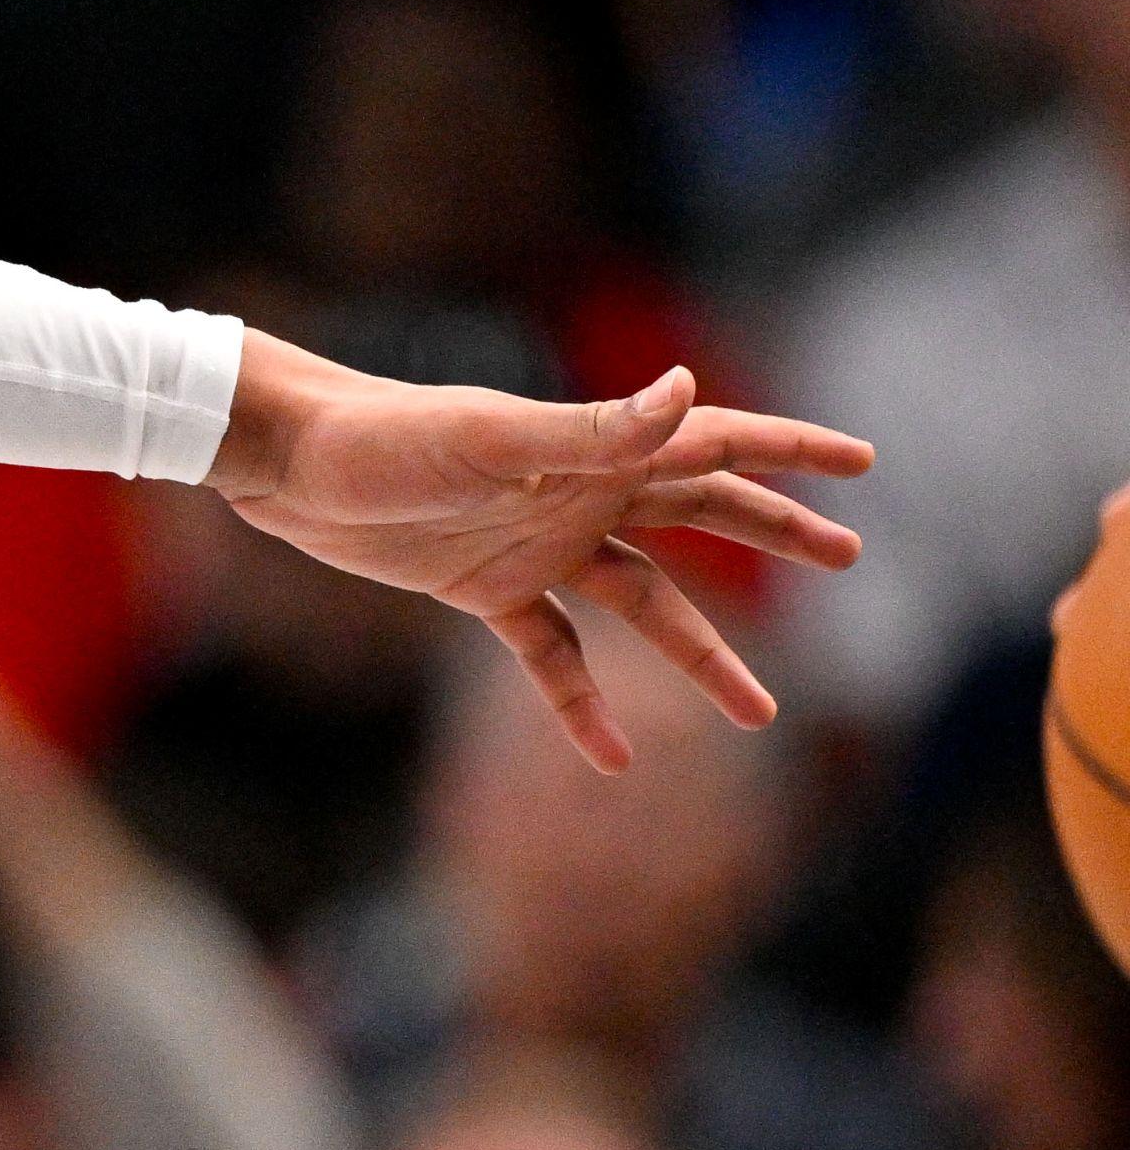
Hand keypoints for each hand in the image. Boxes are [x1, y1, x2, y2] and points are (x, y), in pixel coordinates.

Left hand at [209, 348, 867, 768]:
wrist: (284, 463)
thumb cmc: (384, 437)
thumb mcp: (492, 439)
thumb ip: (594, 428)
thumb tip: (690, 390)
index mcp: (594, 446)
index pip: (715, 442)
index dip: (790, 451)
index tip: (865, 463)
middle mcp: (579, 492)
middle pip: (702, 515)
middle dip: (775, 534)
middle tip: (848, 556)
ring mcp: (536, 544)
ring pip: (646, 604)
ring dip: (702, 655)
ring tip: (762, 714)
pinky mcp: (482, 591)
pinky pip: (552, 655)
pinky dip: (582, 703)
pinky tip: (615, 759)